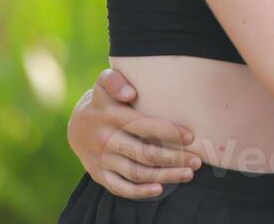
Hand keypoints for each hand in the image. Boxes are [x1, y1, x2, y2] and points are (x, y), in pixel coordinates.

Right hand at [67, 68, 200, 198]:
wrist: (76, 124)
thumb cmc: (103, 100)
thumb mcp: (105, 82)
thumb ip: (116, 80)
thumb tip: (130, 93)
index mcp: (111, 115)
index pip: (145, 125)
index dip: (170, 133)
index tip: (191, 137)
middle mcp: (106, 139)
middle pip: (145, 153)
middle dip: (175, 158)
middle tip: (197, 161)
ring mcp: (102, 159)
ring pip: (137, 173)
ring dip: (165, 176)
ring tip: (188, 173)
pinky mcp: (98, 174)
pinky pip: (120, 188)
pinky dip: (140, 192)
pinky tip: (159, 188)